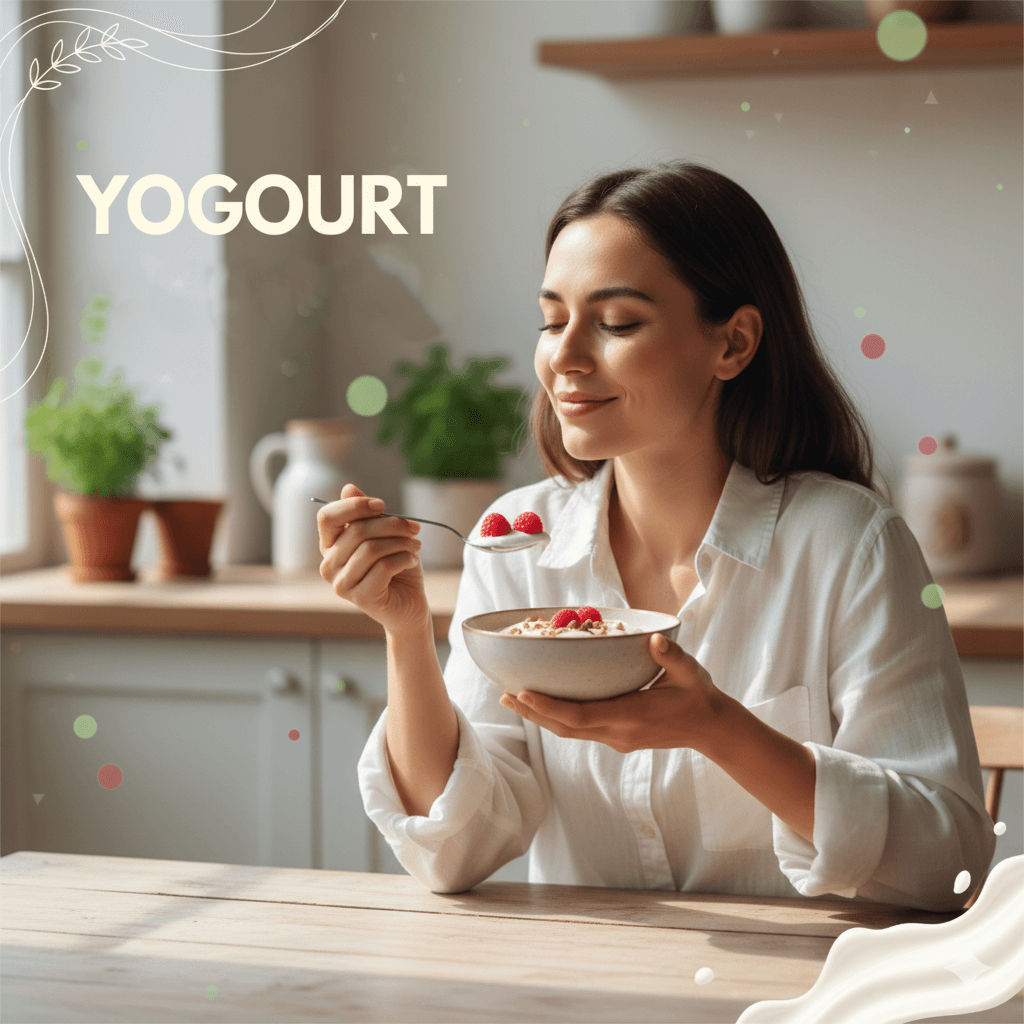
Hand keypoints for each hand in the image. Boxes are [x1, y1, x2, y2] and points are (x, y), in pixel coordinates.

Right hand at [317, 483, 429, 635]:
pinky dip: (404, 558)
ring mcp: (341, 584)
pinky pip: (383, 567)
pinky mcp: (360, 598)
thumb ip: (366, 515)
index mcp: (330, 546)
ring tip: (416, 546)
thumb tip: (348, 488)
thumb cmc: (396, 567)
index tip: (382, 505)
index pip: (327, 516)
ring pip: (371, 549)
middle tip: (414, 529)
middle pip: (356, 530)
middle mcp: (329, 565)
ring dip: (401, 542)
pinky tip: (412, 560)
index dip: (355, 506)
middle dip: (392, 524)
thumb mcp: (384, 535)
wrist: (410, 604)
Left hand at [498, 633, 728, 754]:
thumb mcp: (691, 672)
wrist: (711, 730)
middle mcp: (618, 733)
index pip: (580, 716)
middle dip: (532, 712)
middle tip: (503, 695)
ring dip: (539, 716)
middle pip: (564, 727)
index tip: (522, 692)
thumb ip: (671, 657)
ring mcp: (616, 739)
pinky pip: (579, 729)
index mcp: (631, 717)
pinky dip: (556, 718)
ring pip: (568, 732)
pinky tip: (541, 704)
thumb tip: (654, 639)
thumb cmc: (699, 696)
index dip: (548, 706)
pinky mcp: (616, 738)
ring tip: (511, 700)